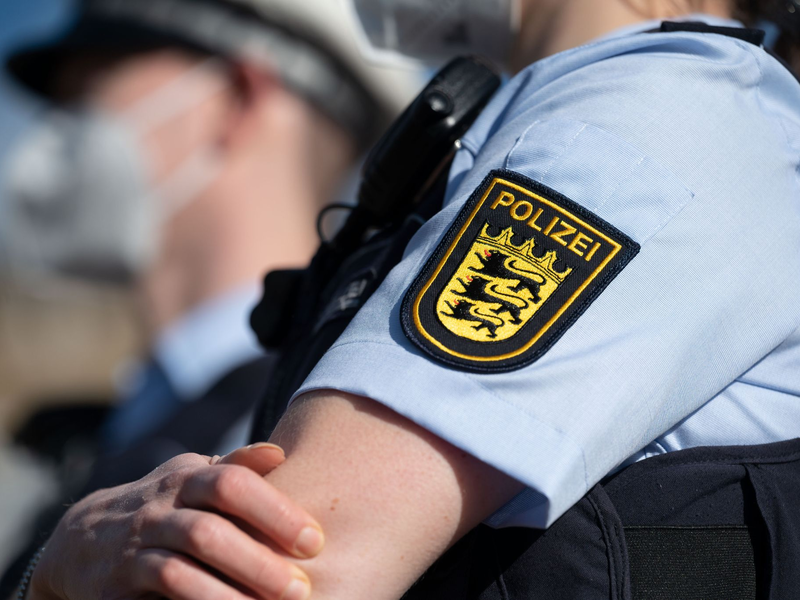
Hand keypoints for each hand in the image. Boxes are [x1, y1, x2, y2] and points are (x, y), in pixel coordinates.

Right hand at [28, 444, 321, 599]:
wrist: (82, 539)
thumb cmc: (164, 505)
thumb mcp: (192, 478)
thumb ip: (235, 467)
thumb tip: (280, 452)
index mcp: (185, 480)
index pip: (231, 484)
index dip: (274, 511)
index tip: (314, 541)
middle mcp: (157, 511)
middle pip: (208, 532)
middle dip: (257, 561)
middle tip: (299, 588)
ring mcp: (133, 551)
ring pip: (179, 572)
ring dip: (227, 594)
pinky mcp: (117, 588)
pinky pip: (159, 596)